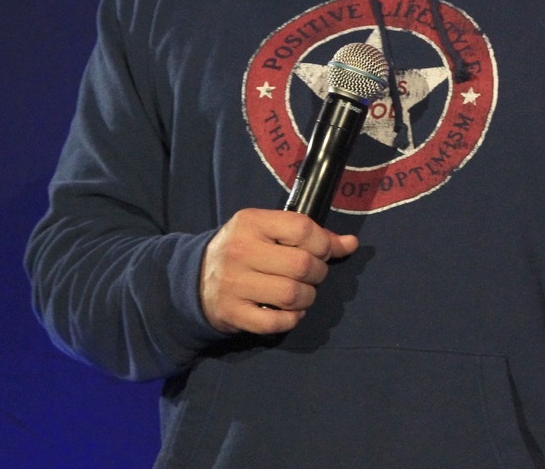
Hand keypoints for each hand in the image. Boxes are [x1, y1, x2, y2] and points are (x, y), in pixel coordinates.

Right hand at [199, 208, 357, 334]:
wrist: (193, 278)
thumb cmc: (242, 249)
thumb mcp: (269, 231)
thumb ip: (309, 235)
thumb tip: (351, 244)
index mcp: (252, 222)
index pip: (302, 228)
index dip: (323, 242)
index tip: (323, 251)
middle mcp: (241, 250)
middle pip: (302, 264)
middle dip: (318, 273)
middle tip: (312, 275)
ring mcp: (234, 283)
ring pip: (292, 295)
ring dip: (307, 298)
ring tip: (302, 293)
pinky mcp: (232, 313)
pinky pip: (275, 322)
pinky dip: (291, 319)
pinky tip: (290, 312)